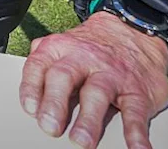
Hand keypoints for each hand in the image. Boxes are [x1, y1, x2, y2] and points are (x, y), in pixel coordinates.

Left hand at [19, 11, 167, 148]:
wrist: (134, 30)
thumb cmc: (91, 48)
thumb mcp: (62, 47)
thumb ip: (43, 67)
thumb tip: (29, 101)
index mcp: (59, 49)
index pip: (38, 66)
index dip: (31, 88)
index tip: (30, 109)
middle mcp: (84, 59)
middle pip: (64, 77)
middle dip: (54, 103)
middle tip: (50, 127)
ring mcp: (112, 74)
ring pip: (98, 94)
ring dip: (89, 120)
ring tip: (82, 141)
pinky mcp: (137, 89)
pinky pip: (135, 111)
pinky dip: (136, 132)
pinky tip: (135, 148)